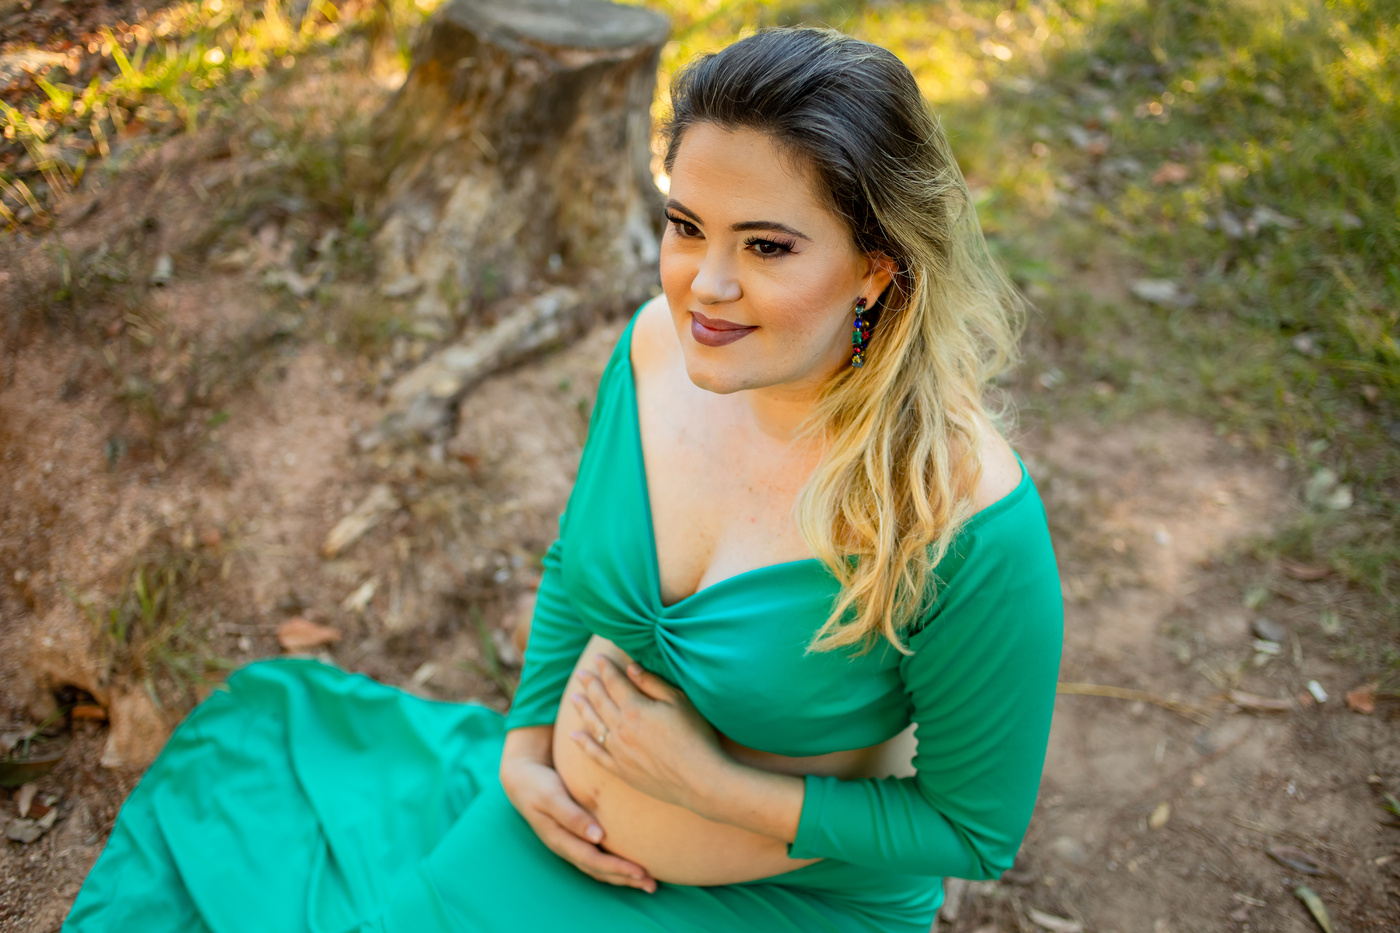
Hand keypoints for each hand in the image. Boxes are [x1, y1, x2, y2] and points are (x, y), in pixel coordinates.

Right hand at [499, 732, 656, 892]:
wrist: (522, 777)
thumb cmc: (538, 784)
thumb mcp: (551, 796)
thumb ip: (572, 816)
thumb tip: (597, 837)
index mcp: (560, 839)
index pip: (593, 860)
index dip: (616, 868)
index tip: (640, 871)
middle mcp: (566, 846)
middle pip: (598, 870)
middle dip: (625, 879)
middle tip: (652, 884)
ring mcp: (570, 843)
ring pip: (598, 867)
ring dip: (622, 876)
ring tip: (648, 881)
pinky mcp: (575, 836)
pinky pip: (597, 857)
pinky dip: (614, 865)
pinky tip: (630, 865)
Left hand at [568, 655, 726, 811]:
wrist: (699, 780)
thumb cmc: (695, 736)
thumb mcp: (679, 701)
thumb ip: (652, 683)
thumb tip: (631, 668)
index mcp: (634, 708)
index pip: (614, 682)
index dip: (606, 668)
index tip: (598, 657)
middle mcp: (620, 728)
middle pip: (600, 701)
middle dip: (590, 685)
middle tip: (581, 674)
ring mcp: (618, 751)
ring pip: (593, 725)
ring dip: (583, 709)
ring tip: (574, 698)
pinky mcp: (621, 770)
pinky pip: (595, 754)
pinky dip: (583, 743)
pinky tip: (574, 735)